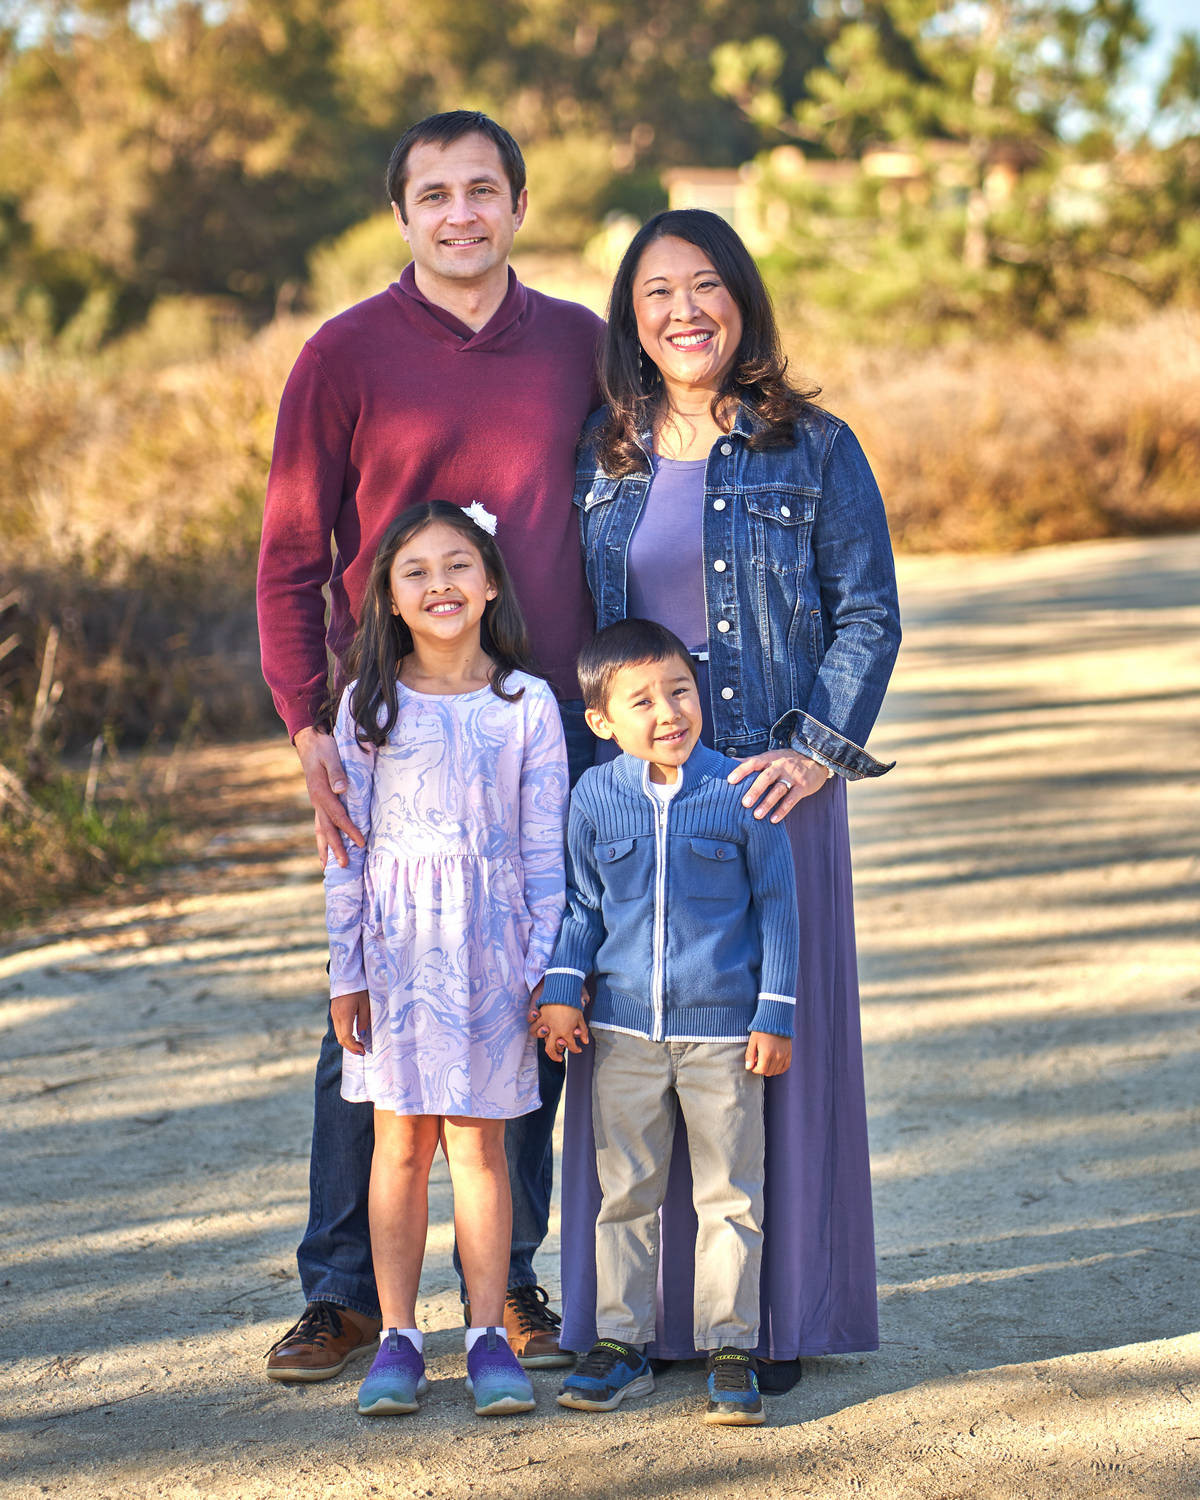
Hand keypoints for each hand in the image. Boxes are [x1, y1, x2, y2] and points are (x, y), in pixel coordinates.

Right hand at [295, 726, 363, 866]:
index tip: (361, 842)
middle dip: (335, 848)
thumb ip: (337, 772)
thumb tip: (341, 790)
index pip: (338, 816)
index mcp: (321, 792)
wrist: (309, 741)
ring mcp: (316, 802)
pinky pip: (320, 823)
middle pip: (327, 829)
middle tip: (344, 866)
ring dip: (324, 847)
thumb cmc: (323, 747)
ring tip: (326, 866)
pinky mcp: (318, 800)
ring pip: (320, 829)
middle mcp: (317, 801)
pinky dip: (322, 837)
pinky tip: (325, 846)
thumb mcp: (331, 755)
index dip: (350, 830)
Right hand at [331, 991, 369, 1055]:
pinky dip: (345, 1035)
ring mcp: (334, 1014)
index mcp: (344, 1015)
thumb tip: (361, 1035)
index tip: (363, 1051)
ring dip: (348, 1042)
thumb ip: (363, 1021)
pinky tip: (353, 1035)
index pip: (346, 1037)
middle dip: (351, 1048)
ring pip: (338, 1034)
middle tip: (362, 1051)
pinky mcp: (334, 1012)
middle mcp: (336, 1016)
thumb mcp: (365, 1004)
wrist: (346, 975)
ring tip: (359, 1045)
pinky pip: (338, 1028)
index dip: (354, 1047)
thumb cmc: (359, 988)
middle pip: (341, 1039)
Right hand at [533, 1003, 589, 1057]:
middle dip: (555, 1056)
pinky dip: (535, 1028)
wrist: (562, 989)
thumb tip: (585, 1042)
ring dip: (543, 1043)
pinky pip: (533, 1025)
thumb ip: (583, 1030)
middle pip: (551, 1049)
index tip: (578, 1049)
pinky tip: (540, 1030)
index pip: (571, 1046)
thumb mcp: (580, 1017)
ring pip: (540, 1038)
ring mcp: (545, 1023)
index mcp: (566, 1031)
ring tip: (549, 1046)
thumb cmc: (573, 1003)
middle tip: (560, 1058)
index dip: (576, 1049)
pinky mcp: (539, 1016)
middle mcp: (554, 1029)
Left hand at [726, 748, 830, 823]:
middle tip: (744, 803)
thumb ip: (752, 761)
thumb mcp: (771, 756)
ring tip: (757, 815)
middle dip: (755, 790)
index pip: (753, 763)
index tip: (730, 781)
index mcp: (769, 759)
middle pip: (766, 778)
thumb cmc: (787, 760)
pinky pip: (792, 799)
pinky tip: (773, 820)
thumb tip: (728, 760)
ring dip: (767, 803)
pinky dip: (783, 810)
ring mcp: (792, 777)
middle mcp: (780, 766)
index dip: (741, 771)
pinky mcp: (803, 787)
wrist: (816, 757)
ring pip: (779, 790)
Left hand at [745, 1031, 791, 1075]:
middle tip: (758, 1062)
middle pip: (769, 1072)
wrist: (775, 1021)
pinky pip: (785, 1067)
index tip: (753, 1065)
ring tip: (765, 1061)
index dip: (755, 1070)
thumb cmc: (761, 1031)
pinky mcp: (789, 1053)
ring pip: (776, 1071)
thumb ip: (750, 1055)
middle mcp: (777, 1056)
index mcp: (767, 1053)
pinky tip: (774, 1064)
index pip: (761, 1070)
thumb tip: (748, 1068)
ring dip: (769, 1069)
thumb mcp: (752, 1041)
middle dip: (762, 1069)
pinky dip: (779, 1069)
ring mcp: (784, 1055)